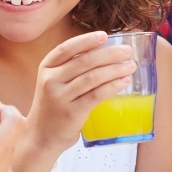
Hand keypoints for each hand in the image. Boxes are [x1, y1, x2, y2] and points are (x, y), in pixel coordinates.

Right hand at [26, 31, 136, 151]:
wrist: (40, 136)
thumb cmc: (53, 106)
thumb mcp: (53, 82)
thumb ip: (70, 68)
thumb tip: (105, 51)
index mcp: (46, 67)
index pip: (66, 48)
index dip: (86, 40)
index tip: (105, 35)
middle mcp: (50, 80)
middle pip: (84, 61)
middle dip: (109, 54)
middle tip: (127, 51)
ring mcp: (60, 97)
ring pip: (92, 77)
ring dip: (115, 69)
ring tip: (130, 66)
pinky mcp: (71, 112)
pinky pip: (96, 95)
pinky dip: (112, 86)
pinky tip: (124, 82)